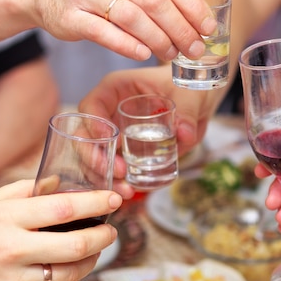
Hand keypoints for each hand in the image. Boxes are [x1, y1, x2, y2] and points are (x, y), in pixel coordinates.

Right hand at [27, 0, 216, 61]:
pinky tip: (144, 54)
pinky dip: (129, 46)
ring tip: (171, 55)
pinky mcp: (70, 17)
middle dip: (180, 28)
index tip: (208, 27)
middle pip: (154, 1)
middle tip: (194, 48)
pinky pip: (105, 34)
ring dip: (158, 40)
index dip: (193, 6)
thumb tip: (196, 19)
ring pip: (132, 18)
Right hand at [78, 65, 220, 196]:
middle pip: (85, 136)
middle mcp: (108, 112)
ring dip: (104, 177)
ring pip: (93, 157)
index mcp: (116, 89)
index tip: (110, 140)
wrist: (195, 102)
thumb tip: (184, 134)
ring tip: (125, 190)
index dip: (94, 123)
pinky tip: (128, 192)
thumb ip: (187, 112)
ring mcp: (113, 134)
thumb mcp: (189, 95)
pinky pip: (110, 169)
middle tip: (120, 172)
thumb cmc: (186, 87)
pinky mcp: (123, 152)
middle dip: (96, 158)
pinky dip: (114, 183)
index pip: (92, 105)